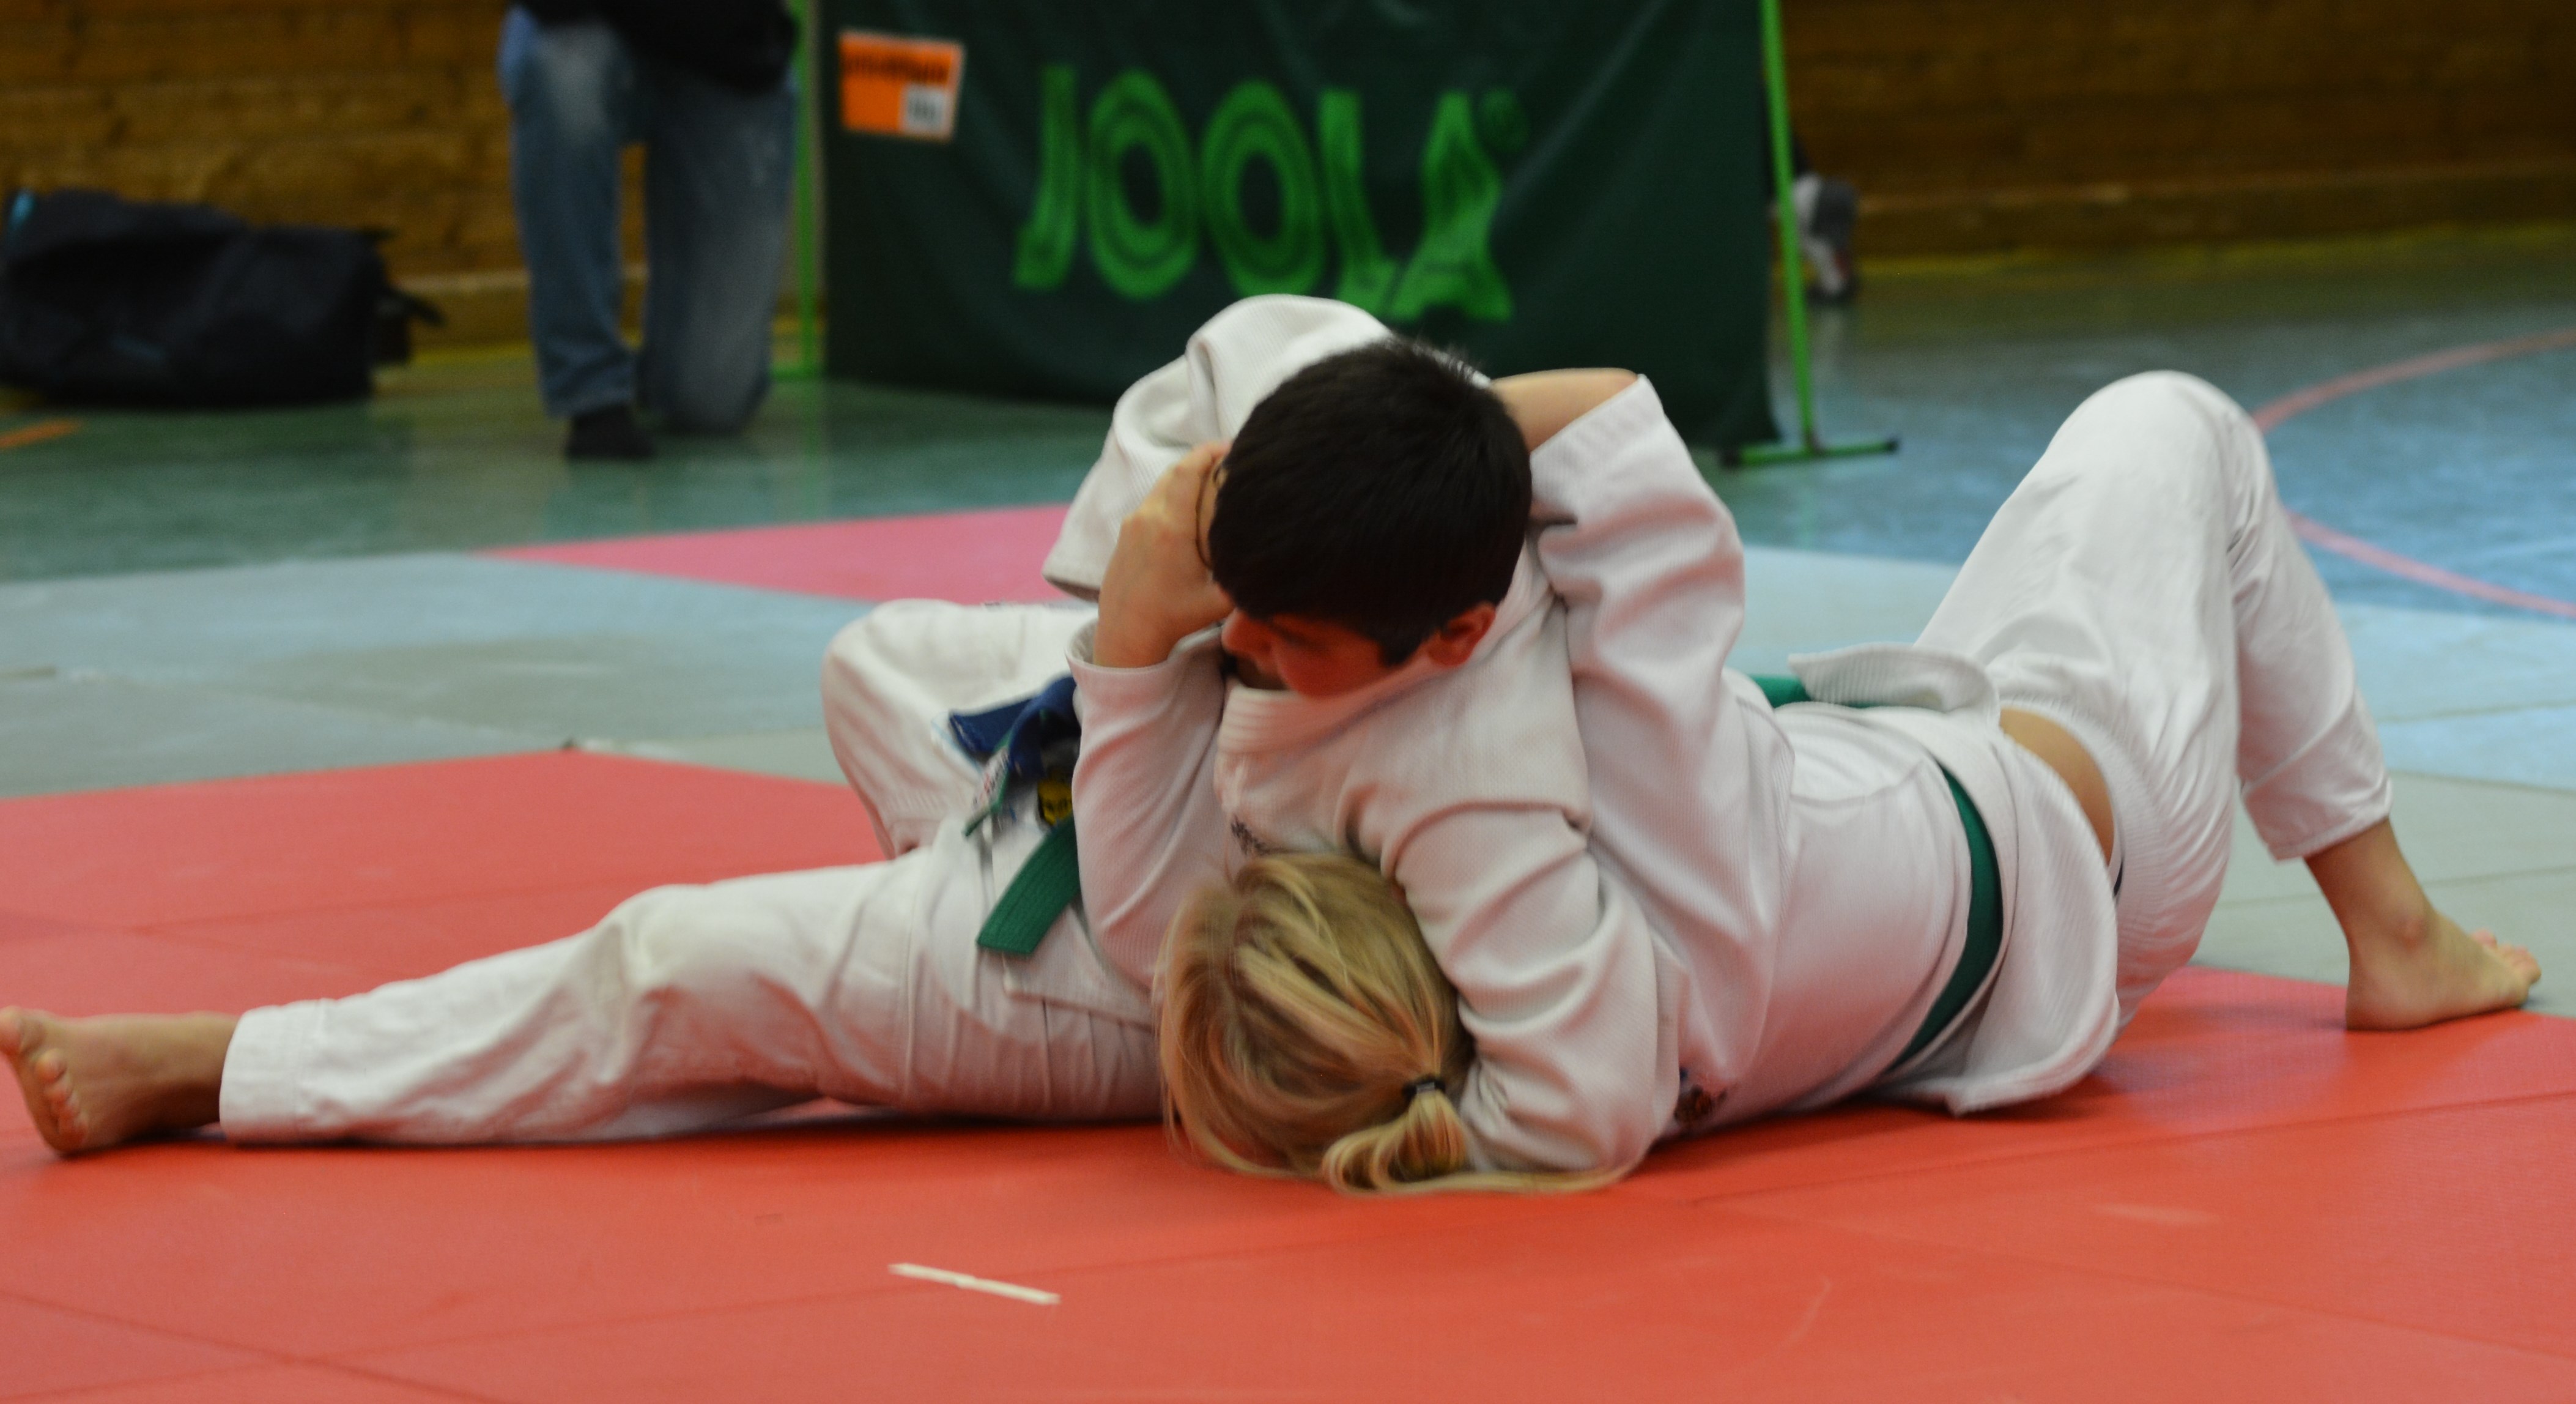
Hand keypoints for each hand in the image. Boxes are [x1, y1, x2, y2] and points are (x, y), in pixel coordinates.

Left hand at [1094, 442, 1234, 668]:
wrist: (1125, 634)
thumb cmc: (1174, 618)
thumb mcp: (1220, 602)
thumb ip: (1247, 576)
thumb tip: (1279, 558)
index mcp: (1172, 527)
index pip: (1189, 470)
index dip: (1211, 451)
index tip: (1233, 446)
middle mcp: (1148, 517)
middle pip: (1176, 470)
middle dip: (1203, 458)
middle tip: (1230, 458)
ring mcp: (1133, 523)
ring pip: (1162, 484)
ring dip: (1187, 475)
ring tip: (1213, 479)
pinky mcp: (1126, 533)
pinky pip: (1152, 500)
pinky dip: (1173, 492)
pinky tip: (1189, 506)